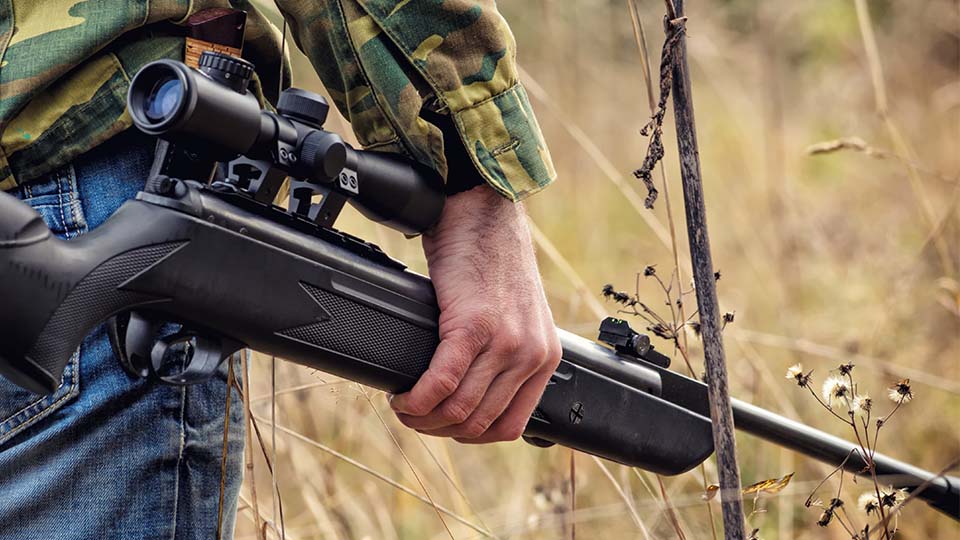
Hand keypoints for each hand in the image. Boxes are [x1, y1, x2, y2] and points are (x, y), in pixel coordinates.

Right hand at [389, 184, 560, 442]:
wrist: (484, 212)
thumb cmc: (490, 258)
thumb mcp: (513, 316)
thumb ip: (502, 357)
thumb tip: (466, 395)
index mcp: (544, 357)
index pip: (510, 426)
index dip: (468, 437)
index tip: (442, 425)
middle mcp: (530, 354)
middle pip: (478, 422)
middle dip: (438, 429)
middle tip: (412, 415)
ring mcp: (505, 342)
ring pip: (458, 409)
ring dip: (422, 416)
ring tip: (403, 404)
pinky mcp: (473, 326)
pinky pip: (442, 382)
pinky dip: (416, 397)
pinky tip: (402, 393)